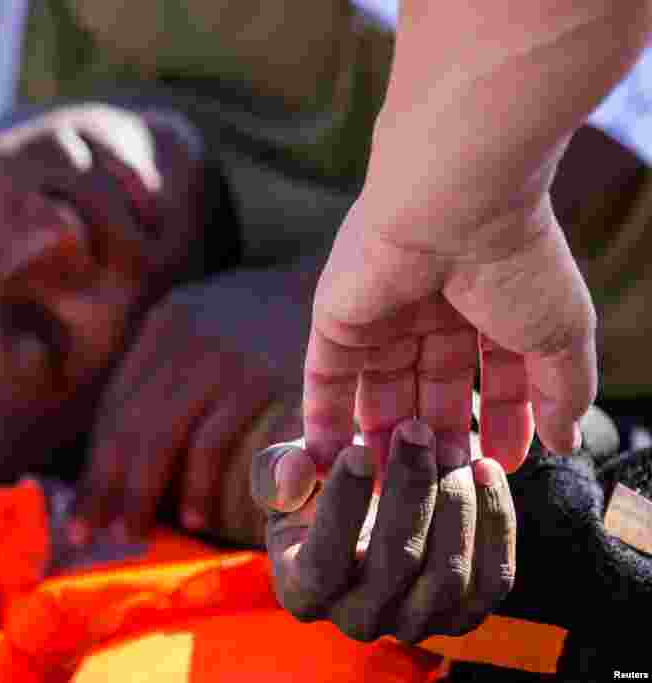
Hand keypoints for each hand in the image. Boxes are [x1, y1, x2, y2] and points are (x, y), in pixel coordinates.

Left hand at [71, 269, 307, 542]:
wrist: (349, 286)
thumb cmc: (277, 321)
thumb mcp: (216, 325)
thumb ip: (176, 370)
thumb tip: (129, 447)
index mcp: (165, 323)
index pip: (114, 404)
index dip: (94, 463)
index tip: (81, 508)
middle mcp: (182, 334)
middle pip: (126, 423)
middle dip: (103, 486)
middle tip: (89, 534)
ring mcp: (219, 354)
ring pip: (156, 435)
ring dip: (140, 492)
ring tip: (131, 532)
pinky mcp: (258, 375)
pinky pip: (210, 442)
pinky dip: (197, 485)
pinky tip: (194, 519)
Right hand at [251, 419, 515, 642]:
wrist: (364, 499)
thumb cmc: (316, 481)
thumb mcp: (282, 468)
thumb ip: (276, 470)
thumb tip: (295, 477)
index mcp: (302, 589)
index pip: (323, 561)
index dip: (342, 506)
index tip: (356, 449)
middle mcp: (358, 619)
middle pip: (395, 564)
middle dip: (410, 491)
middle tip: (416, 431)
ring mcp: (415, 621)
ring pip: (447, 575)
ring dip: (456, 503)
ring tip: (452, 446)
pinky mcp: (465, 612)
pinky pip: (492, 578)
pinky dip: (495, 522)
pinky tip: (486, 469)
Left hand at [303, 193, 595, 475]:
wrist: (455, 205)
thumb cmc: (518, 262)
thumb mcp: (558, 334)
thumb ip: (561, 390)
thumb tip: (567, 440)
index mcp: (487, 305)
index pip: (493, 378)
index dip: (502, 424)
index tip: (504, 468)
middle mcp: (431, 310)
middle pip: (431, 391)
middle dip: (440, 441)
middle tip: (444, 491)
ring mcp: (381, 316)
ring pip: (380, 392)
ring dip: (386, 443)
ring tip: (395, 494)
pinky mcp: (336, 320)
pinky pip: (327, 381)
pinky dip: (328, 423)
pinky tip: (334, 467)